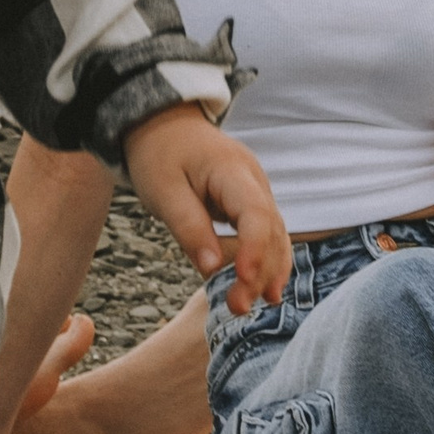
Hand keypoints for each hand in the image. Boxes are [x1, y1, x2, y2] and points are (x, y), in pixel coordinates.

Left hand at [125, 106, 290, 315]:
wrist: (164, 126)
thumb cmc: (159, 155)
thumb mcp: (163, 191)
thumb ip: (189, 228)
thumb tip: (212, 270)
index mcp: (233, 171)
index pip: (256, 214)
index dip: (254, 249)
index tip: (243, 280)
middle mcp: (254, 182)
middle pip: (271, 230)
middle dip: (259, 271)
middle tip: (238, 307)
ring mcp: (256, 192)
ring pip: (275, 236)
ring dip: (267, 272)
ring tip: (252, 306)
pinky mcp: (250, 204)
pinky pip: (266, 235)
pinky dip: (266, 261)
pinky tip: (264, 290)